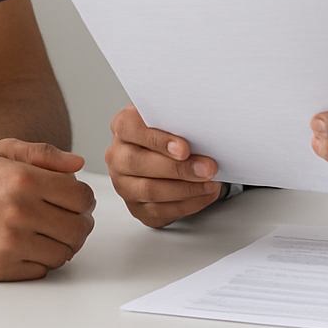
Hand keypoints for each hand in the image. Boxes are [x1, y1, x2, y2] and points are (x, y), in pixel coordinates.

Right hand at [0, 138, 94, 279]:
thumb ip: (42, 154)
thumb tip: (78, 163)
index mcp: (23, 178)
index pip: (82, 196)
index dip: (84, 199)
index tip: (75, 201)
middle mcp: (20, 211)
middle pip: (79, 227)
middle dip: (80, 224)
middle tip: (69, 220)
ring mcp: (11, 243)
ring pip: (65, 252)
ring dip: (62, 245)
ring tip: (47, 234)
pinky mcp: (2, 268)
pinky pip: (43, 270)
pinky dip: (41, 261)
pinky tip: (27, 247)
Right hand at [105, 104, 222, 227]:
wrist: (166, 150)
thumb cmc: (168, 131)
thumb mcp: (170, 116)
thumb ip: (177, 118)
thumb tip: (200, 125)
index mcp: (122, 126)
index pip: (130, 129)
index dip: (157, 140)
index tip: (184, 148)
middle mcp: (117, 156)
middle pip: (139, 163)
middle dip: (178, 168)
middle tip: (207, 168)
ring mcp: (124, 184)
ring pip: (150, 191)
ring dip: (186, 189)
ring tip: (210, 183)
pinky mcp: (136, 207)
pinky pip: (159, 211)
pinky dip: (187, 204)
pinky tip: (204, 195)